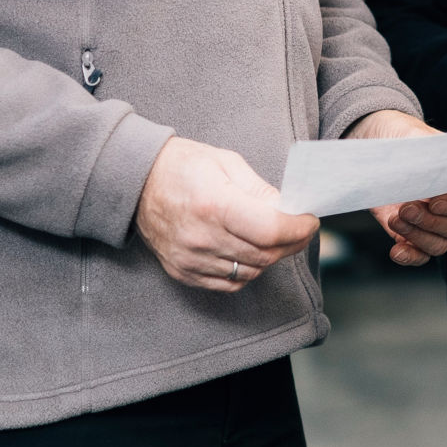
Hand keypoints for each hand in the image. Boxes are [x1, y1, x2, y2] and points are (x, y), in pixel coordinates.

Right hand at [136, 137, 319, 291]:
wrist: (136, 182)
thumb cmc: (183, 166)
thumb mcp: (227, 163)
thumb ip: (261, 190)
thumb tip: (289, 210)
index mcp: (214, 204)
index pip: (270, 230)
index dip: (298, 228)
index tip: (310, 221)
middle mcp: (201, 237)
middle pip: (264, 254)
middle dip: (291, 243)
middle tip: (300, 230)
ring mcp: (190, 259)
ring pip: (250, 272)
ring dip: (270, 257)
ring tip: (274, 238)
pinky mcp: (183, 272)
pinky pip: (229, 283)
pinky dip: (247, 271)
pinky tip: (249, 252)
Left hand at [350, 108, 446, 264]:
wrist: (378, 152)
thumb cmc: (403, 141)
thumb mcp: (415, 141)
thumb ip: (429, 157)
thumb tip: (433, 173)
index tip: (436, 203)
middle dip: (431, 222)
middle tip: (405, 208)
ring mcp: (436, 224)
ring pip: (440, 244)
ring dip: (417, 236)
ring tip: (394, 219)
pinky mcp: (414, 236)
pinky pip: (420, 255)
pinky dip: (409, 256)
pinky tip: (396, 251)